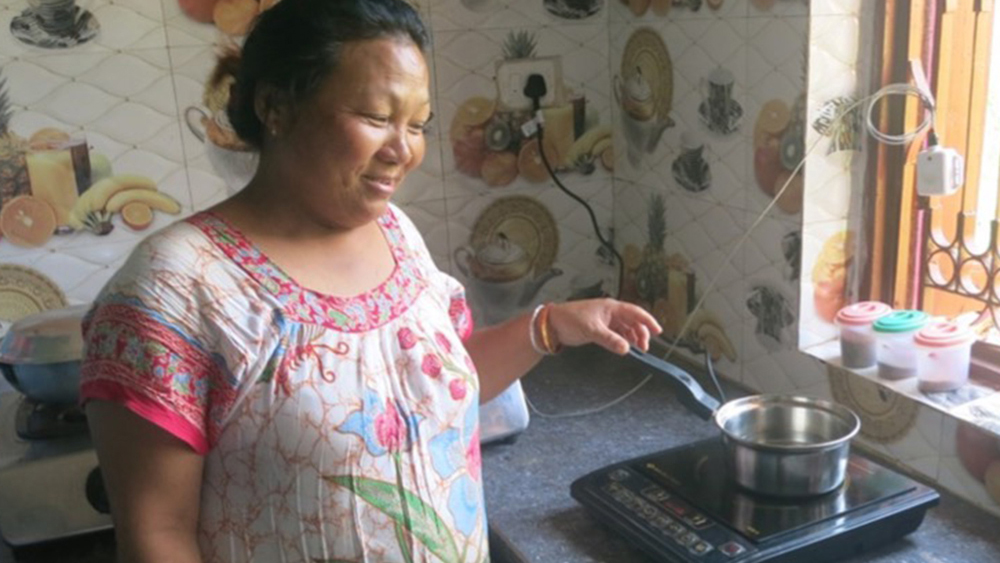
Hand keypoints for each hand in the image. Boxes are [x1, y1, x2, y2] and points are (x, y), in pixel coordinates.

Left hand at [546, 298, 662, 354]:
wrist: (552, 324)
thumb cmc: (568, 318)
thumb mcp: (591, 330)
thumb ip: (609, 340)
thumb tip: (625, 348)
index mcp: (611, 307)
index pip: (635, 312)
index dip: (648, 321)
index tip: (658, 331)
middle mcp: (610, 313)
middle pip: (633, 321)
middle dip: (641, 333)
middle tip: (645, 347)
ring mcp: (606, 321)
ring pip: (626, 328)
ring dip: (633, 338)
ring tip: (638, 349)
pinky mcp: (600, 329)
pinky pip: (617, 334)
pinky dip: (624, 340)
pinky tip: (626, 347)